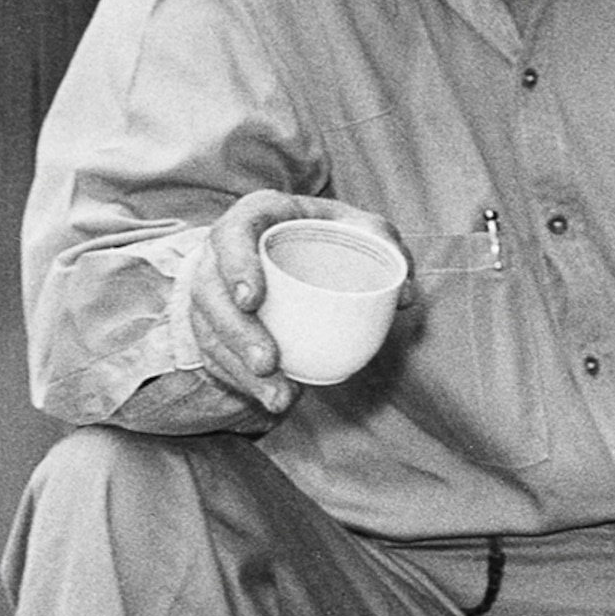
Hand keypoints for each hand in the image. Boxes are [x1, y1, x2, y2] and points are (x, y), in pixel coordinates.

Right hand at [181, 191, 407, 415]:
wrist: (295, 248)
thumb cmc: (328, 234)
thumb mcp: (357, 226)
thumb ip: (384, 245)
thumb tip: (405, 295)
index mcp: (255, 217)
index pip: (232, 235)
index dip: (236, 266)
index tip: (253, 300)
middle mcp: (221, 253)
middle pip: (210, 293)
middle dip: (236, 333)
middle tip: (269, 362)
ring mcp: (213, 291)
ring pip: (209, 331)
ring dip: (238, 369)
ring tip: (278, 397)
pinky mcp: (213, 324)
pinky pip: (215, 356)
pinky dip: (240, 381)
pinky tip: (271, 398)